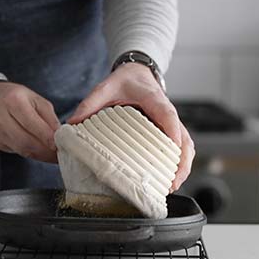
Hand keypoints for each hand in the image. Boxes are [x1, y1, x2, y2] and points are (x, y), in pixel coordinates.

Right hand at [0, 82, 59, 162]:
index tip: (61, 144)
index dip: (47, 137)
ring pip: (22, 150)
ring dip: (41, 155)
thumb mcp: (36, 99)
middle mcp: (1, 117)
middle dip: (46, 151)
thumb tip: (61, 136)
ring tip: (54, 155)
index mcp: (14, 101)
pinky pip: (18, 152)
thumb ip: (49, 117)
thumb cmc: (16, 98)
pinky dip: (32, 154)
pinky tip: (41, 152)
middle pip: (26, 141)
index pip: (32, 124)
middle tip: (60, 154)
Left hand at [68, 63, 194, 191]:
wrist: (138, 72)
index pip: (167, 115)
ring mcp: (171, 122)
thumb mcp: (105, 87)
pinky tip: (171, 178)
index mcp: (153, 99)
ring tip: (171, 186)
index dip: (172, 131)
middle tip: (171, 182)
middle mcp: (167, 111)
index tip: (173, 148)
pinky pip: (181, 146)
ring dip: (182, 165)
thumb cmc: (125, 80)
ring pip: (186, 145)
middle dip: (181, 161)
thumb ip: (90, 103)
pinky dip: (180, 162)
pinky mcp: (170, 130)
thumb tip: (72, 123)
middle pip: (183, 137)